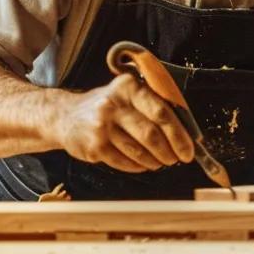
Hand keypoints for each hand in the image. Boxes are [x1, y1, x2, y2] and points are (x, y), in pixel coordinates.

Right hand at [58, 72, 194, 172]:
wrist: (65, 116)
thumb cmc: (108, 107)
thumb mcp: (127, 95)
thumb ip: (153, 106)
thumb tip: (185, 134)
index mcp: (128, 87)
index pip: (161, 112)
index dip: (178, 135)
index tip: (188, 150)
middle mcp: (113, 104)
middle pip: (150, 134)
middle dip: (168, 151)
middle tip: (175, 159)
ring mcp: (101, 126)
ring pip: (138, 151)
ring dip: (154, 161)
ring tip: (159, 162)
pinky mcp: (93, 146)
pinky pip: (124, 162)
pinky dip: (138, 166)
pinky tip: (142, 164)